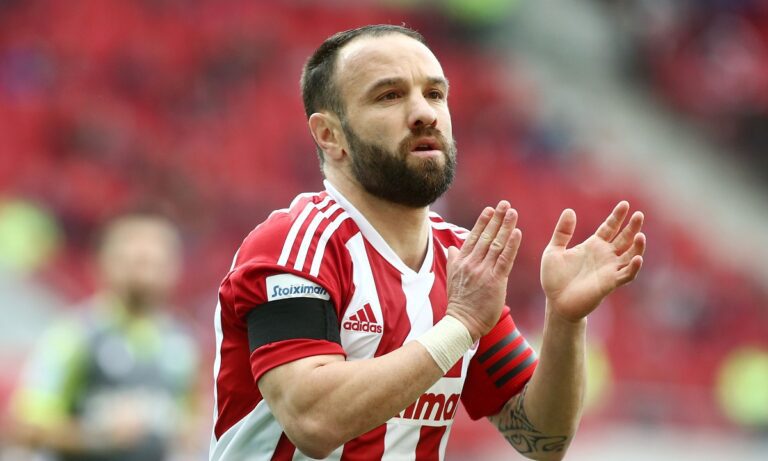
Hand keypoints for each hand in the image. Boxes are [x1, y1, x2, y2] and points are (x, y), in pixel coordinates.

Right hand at [446, 201, 521, 340]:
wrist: (461, 323)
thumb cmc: (459, 304)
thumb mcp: (452, 278)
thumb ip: (453, 261)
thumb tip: (452, 247)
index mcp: (461, 261)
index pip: (473, 237)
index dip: (483, 222)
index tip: (490, 210)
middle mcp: (471, 263)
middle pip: (486, 236)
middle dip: (496, 219)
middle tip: (504, 204)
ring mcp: (483, 271)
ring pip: (497, 244)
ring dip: (506, 226)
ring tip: (512, 212)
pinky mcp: (495, 281)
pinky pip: (505, 259)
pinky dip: (512, 245)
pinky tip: (517, 232)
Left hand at [541, 201, 644, 321]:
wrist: (556, 303)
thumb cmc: (554, 278)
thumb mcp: (553, 251)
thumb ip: (562, 232)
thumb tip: (570, 210)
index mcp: (593, 246)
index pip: (609, 228)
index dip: (617, 216)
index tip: (624, 204)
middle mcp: (605, 256)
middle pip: (624, 238)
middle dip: (632, 227)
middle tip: (639, 214)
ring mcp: (609, 269)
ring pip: (630, 255)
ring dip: (637, 246)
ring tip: (641, 235)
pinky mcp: (609, 283)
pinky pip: (626, 275)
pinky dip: (633, 267)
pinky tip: (637, 258)